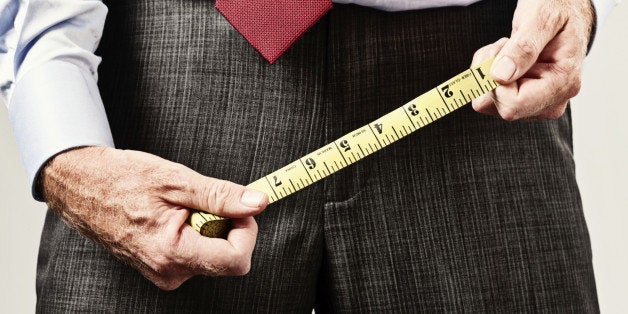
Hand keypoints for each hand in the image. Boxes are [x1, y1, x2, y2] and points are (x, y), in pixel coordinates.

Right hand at [41, 146, 267, 289]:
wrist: (82, 186)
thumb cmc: (121, 179)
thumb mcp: (177, 180)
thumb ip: (221, 195)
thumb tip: (257, 203)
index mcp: (173, 253)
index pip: (236, 260)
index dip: (247, 231)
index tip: (238, 208)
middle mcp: (170, 272)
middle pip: (227, 257)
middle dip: (225, 226)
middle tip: (199, 202)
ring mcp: (165, 272)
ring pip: (213, 253)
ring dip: (208, 226)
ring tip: (180, 207)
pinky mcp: (162, 266)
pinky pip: (197, 252)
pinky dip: (196, 231)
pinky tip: (174, 215)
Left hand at [471, 0, 593, 119]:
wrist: (563, 10)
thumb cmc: (559, 11)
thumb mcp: (543, 19)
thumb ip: (524, 47)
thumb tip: (501, 76)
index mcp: (563, 84)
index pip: (513, 105)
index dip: (496, 81)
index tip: (504, 50)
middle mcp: (551, 102)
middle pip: (498, 106)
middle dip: (491, 74)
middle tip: (507, 44)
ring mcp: (535, 104)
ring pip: (489, 103)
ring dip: (487, 72)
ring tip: (509, 47)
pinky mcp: (521, 101)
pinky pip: (488, 97)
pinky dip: (487, 74)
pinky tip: (506, 56)